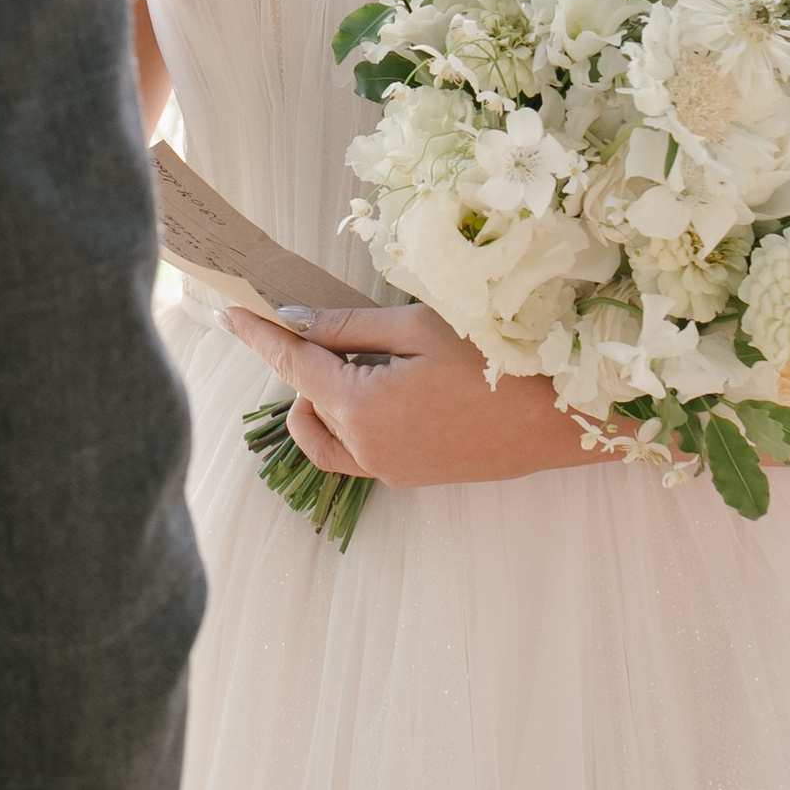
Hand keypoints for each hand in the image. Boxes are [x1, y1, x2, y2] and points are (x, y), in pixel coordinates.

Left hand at [219, 301, 604, 489]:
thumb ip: (349, 325)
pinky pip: (356, 452)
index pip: (291, 365)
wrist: (560, 417)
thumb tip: (294, 321)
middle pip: (303, 405)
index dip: (257, 335)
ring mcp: (388, 469)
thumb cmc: (496, 359)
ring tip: (363, 364)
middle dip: (305, 370)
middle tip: (337, 333)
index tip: (229, 312)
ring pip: (324, 437)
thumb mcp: (417, 326)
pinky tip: (389, 390)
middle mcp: (365, 447)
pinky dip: (352, 422)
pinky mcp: (410, 477)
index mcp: (361, 406)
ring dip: (324, 402)